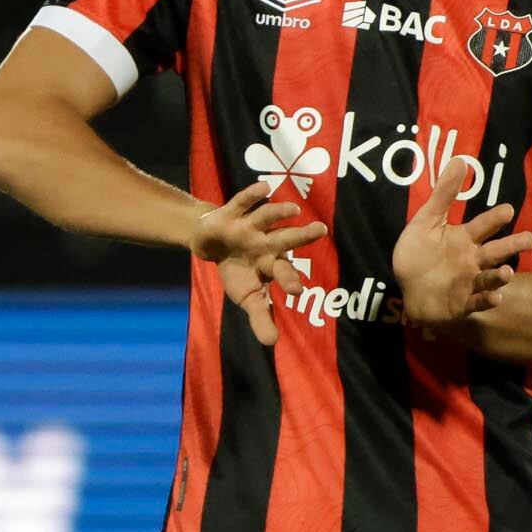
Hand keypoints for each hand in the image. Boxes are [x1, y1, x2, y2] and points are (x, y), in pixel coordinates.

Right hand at [190, 180, 326, 351]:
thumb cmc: (237, 271)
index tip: (298, 290)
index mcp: (271, 263)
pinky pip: (243, 201)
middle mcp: (266, 242)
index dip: (290, 279)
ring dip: (278, 212)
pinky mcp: (231, 212)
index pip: (284, 272)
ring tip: (293, 209)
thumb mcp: (247, 296)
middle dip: (302, 235)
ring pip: (267, 217)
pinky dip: (253, 195)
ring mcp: (250, 226)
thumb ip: (260, 317)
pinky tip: (265, 188)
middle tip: (321, 230)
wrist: (210, 244)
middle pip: (286, 238)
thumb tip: (271, 343)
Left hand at [389, 175, 531, 329]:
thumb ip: (444, 194)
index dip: (494, 218)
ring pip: (490, 276)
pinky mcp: (462, 303)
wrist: (406, 288)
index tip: (507, 209)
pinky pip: (477, 302)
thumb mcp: (426, 221)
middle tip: (528, 239)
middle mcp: (472, 260)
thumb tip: (459, 159)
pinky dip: (487, 300)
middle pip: (496, 251)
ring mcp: (469, 282)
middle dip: (512, 245)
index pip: (483, 225)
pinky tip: (496, 297)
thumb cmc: (419, 254)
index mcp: (464, 239)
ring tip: (508, 272)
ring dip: (500, 275)